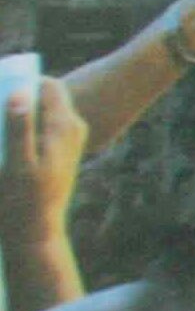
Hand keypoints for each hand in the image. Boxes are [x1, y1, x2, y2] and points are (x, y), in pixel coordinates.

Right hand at [2, 78, 87, 243]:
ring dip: (20, 114)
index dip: (24, 81)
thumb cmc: (24, 199)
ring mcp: (68, 139)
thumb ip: (21, 127)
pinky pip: (42, 127)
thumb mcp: (18, 163)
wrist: (35, 229)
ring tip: (1, 127)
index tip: (0, 87)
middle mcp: (72, 128)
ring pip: (43, 112)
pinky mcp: (59, 150)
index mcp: (65, 126)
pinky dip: (24, 128)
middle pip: (46, 97)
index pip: (49, 86)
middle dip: (19, 97)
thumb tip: (20, 93)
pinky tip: (6, 140)